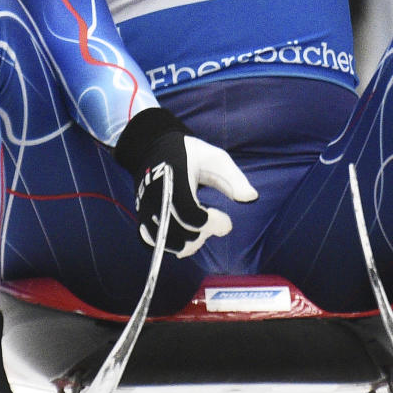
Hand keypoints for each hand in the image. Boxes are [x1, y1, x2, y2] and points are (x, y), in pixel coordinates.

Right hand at [114, 108, 257, 257]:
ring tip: (202, 231)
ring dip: (187, 243)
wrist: (155, 146)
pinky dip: (169, 245)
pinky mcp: (141, 215)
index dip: (211, 224)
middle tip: (216, 222)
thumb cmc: (190, 153)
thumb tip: (251, 198)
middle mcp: (156, 195)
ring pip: (164, 242)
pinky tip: (186, 238)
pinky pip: (150, 241)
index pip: (189, 213)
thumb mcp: (216, 158)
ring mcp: (145, 206)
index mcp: (175, 178)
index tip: (227, 221)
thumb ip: (234, 179)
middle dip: (203, 234)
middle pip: (179, 232)